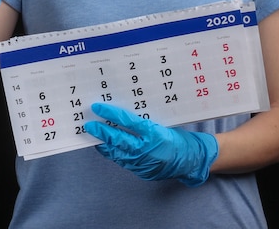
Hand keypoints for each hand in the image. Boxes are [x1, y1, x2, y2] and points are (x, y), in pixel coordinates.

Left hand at [84, 102, 217, 186]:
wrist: (190, 161)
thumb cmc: (177, 138)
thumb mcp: (161, 124)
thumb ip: (143, 121)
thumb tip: (122, 113)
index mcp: (154, 133)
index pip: (127, 121)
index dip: (111, 113)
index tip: (99, 107)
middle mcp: (147, 149)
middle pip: (118, 139)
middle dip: (101, 131)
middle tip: (89, 124)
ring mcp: (143, 163)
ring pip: (117, 152)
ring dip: (104, 143)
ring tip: (93, 135)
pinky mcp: (141, 171)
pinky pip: (122, 161)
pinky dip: (112, 153)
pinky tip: (105, 147)